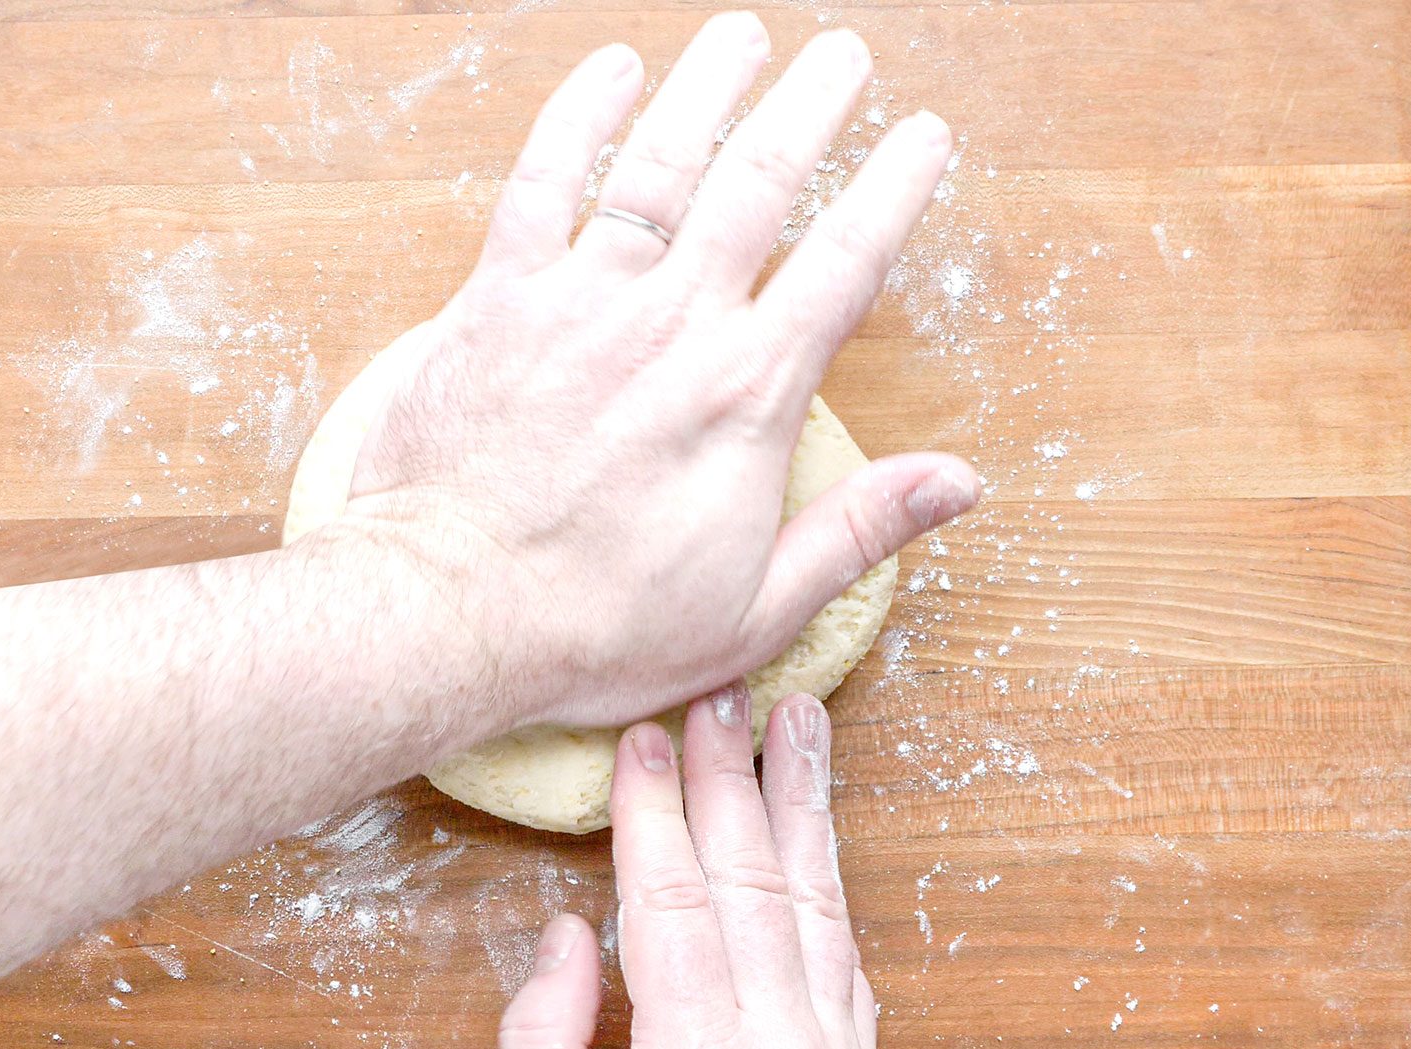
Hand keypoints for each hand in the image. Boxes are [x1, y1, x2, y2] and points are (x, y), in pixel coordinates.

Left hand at [318, 13, 977, 727]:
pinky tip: (611, 70)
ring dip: (707, 89)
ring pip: (659, 164)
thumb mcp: (755, 611)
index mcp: (746, 397)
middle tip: (845, 54)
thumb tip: (961, 481)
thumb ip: (859, 532)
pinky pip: (543, 184)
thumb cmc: (595, 627)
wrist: (449, 614)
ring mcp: (581, 303)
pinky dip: (578, 119)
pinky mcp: (497, 302)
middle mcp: (672, 328)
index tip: (924, 137)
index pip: (844, 266)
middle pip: (759, 185)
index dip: (893, 191)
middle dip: (812, 107)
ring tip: (743, 35)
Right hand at [491, 686, 882, 1048]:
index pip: (674, 903)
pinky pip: (847, 960)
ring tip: (799, 724)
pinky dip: (831, 885)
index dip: (656, 810)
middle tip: (722, 696)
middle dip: (733, 778)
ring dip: (802, 807)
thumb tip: (572, 936)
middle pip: (755, 883)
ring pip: (820, 906)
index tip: (646, 738)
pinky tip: (818, 833)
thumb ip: (542, 1045)